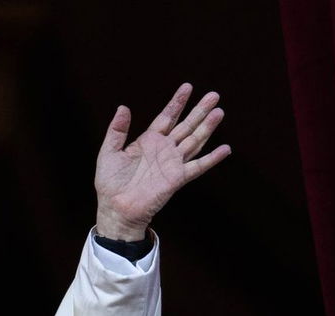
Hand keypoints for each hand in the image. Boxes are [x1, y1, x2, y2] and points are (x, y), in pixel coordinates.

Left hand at [94, 83, 229, 241]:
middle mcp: (164, 150)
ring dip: (207, 127)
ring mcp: (172, 163)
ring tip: (219, 112)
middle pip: (186, 126)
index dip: (177, 103)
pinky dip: (212, 158)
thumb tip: (123, 107)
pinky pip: (198, 167)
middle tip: (213, 95)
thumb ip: (117, 130)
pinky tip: (226, 149)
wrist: (115, 208)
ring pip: (194, 141)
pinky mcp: (177, 178)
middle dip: (199, 110)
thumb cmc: (110, 183)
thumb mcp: (109, 152)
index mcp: (148, 141)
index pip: (167, 117)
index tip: (187, 87)